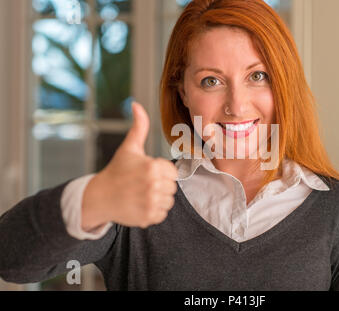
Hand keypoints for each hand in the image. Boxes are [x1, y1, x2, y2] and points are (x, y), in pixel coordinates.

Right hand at [81, 102, 177, 229]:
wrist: (99, 197)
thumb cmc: (117, 171)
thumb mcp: (129, 148)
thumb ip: (139, 127)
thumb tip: (137, 104)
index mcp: (152, 166)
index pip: (173, 172)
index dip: (161, 172)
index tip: (147, 173)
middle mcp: (153, 185)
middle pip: (172, 187)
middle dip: (160, 185)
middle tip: (142, 184)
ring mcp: (150, 203)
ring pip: (169, 201)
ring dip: (158, 199)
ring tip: (141, 194)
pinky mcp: (148, 217)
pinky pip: (162, 214)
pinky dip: (154, 211)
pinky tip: (140, 204)